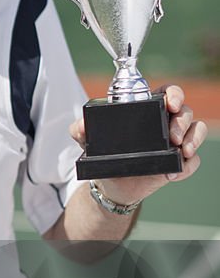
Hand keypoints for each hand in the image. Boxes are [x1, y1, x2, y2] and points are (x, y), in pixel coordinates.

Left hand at [69, 84, 207, 206]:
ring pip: (197, 131)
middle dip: (182, 122)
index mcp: (148, 110)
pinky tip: (173, 173)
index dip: (174, 94)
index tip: (169, 104)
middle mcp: (165, 123)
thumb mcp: (87, 139)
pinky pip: (193, 161)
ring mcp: (174, 143)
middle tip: (173, 137)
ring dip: (194, 139)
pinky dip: (187, 166)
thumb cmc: (104, 154)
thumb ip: (80, 129)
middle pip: (185, 111)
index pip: (168, 93)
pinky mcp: (176, 163)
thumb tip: (80, 126)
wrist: (110, 184)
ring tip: (182, 151)